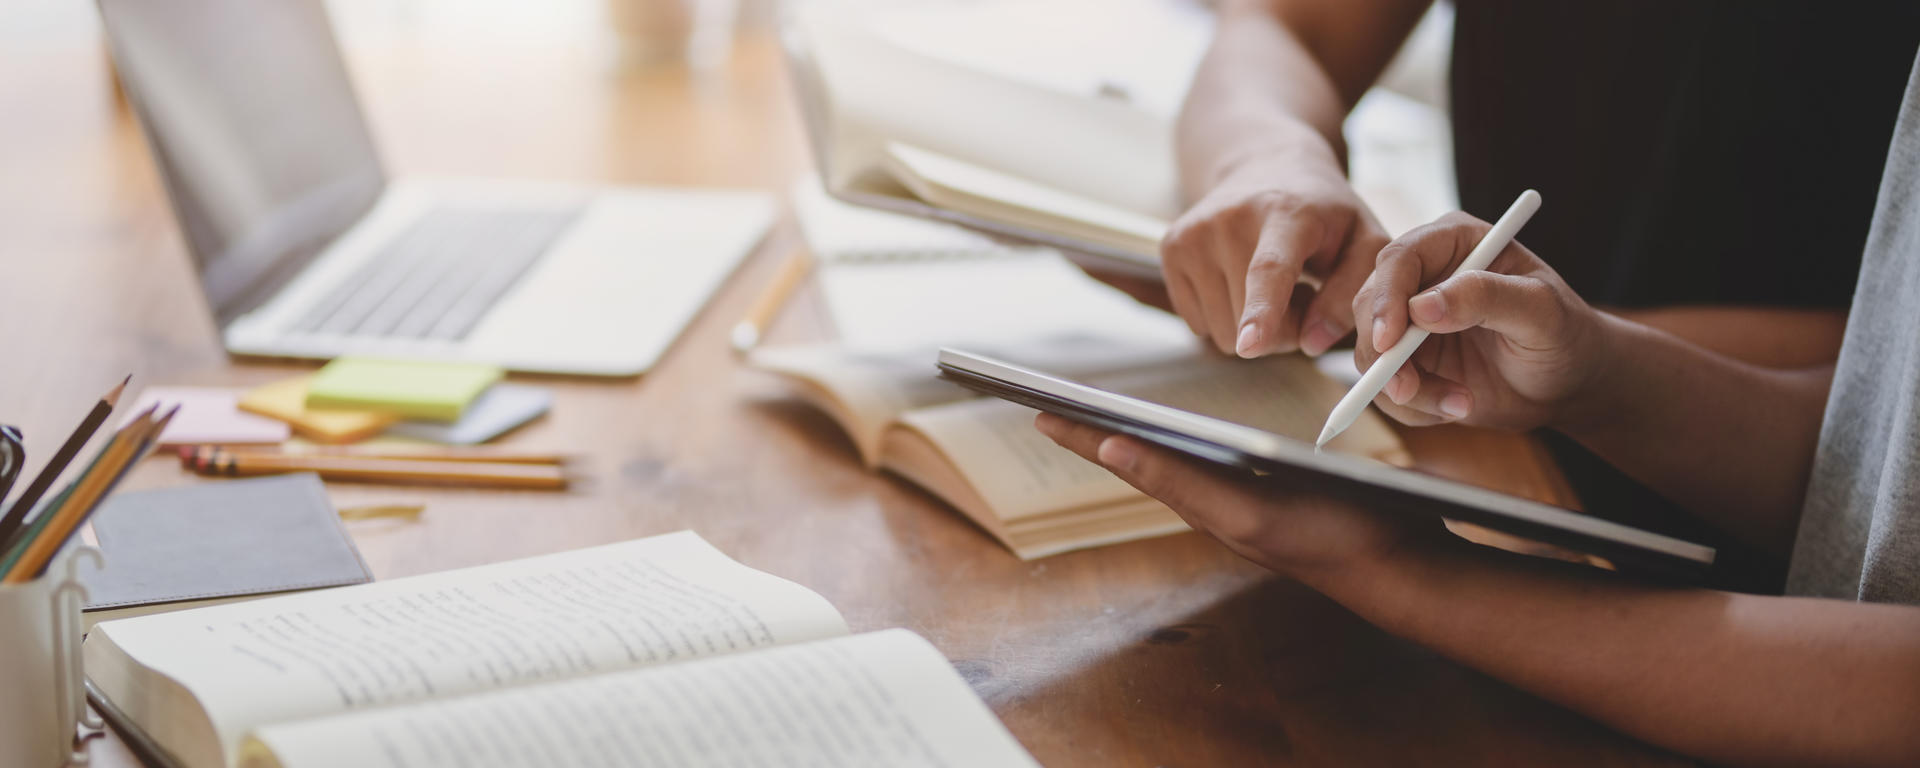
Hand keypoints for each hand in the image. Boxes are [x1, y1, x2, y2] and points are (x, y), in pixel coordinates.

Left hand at [1034, 412, 1441, 579]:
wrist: (1403, 566)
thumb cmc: (1334, 536)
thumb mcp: (1250, 511)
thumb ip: (1179, 482)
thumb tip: (1113, 447)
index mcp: (1200, 502)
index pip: (1125, 459)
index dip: (1079, 434)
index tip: (1033, 405)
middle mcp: (1215, 500)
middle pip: (1140, 456)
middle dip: (1092, 430)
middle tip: (1046, 402)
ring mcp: (1242, 498)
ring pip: (1171, 459)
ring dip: (1131, 434)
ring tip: (1094, 413)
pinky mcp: (1271, 491)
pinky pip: (1210, 461)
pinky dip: (1181, 442)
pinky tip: (1183, 431)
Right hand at [1157, 145, 1389, 358]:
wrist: (1267, 165)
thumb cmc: (1325, 215)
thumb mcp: (1362, 242)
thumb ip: (1349, 295)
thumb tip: (1312, 343)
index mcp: (1288, 212)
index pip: (1269, 268)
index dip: (1262, 309)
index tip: (1250, 345)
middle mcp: (1231, 217)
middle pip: (1247, 318)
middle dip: (1281, 329)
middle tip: (1300, 294)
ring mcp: (1194, 232)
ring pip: (1221, 331)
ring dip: (1251, 325)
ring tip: (1269, 284)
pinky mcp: (1171, 247)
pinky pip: (1198, 325)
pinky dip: (1223, 316)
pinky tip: (1239, 281)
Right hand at [1350, 212, 1609, 431]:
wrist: (1567, 383)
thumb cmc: (1565, 334)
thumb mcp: (1540, 311)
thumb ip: (1486, 297)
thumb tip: (1422, 307)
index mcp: (1455, 243)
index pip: (1399, 259)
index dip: (1386, 298)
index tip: (1390, 341)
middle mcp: (1424, 276)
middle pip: (1370, 304)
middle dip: (1382, 353)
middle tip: (1408, 390)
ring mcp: (1411, 320)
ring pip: (1371, 350)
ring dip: (1405, 388)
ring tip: (1460, 403)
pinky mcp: (1409, 359)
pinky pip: (1384, 385)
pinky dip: (1414, 407)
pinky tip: (1457, 406)